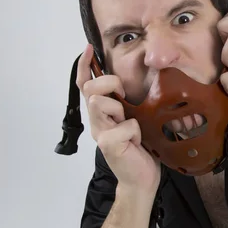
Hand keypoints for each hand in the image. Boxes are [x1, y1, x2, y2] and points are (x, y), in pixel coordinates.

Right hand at [76, 44, 160, 190]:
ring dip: (120, 109)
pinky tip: (137, 143)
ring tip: (131, 125)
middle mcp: (96, 122)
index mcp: (101, 114)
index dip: (85, 66)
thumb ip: (127, 104)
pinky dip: (136, 131)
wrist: (142, 179)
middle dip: (108, 84)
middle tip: (124, 97)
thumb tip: (133, 80)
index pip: (85, 85)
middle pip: (91, 89)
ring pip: (100, 102)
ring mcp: (100, 134)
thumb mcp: (135, 120)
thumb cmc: (141, 150)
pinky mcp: (109, 144)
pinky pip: (125, 125)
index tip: (89, 48)